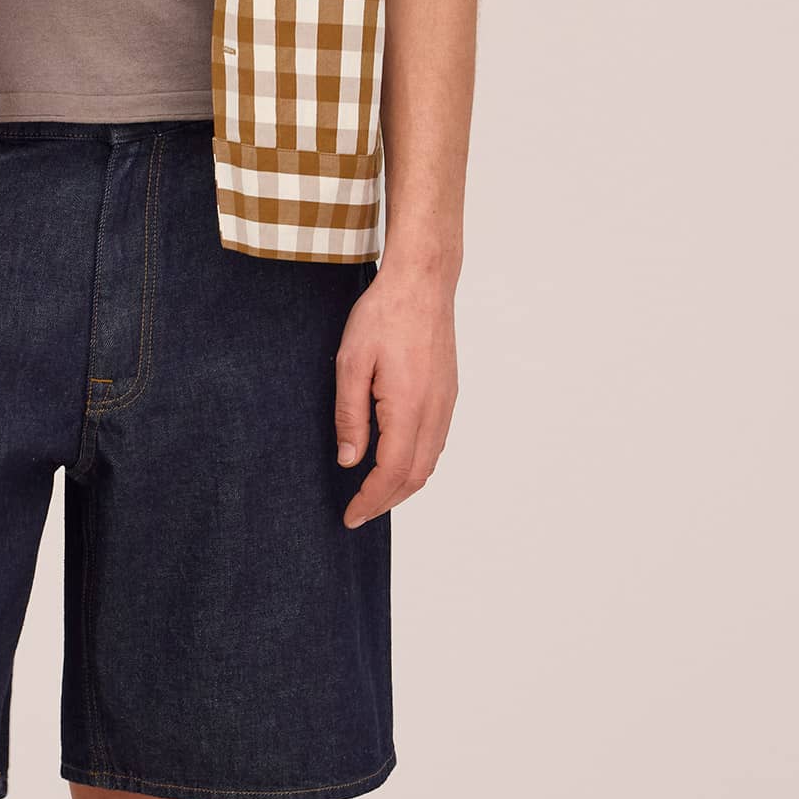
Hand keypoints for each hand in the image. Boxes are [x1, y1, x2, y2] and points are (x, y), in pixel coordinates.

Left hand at [333, 255, 458, 526]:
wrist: (422, 282)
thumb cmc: (383, 316)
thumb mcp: (351, 364)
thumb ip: (350, 416)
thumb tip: (350, 461)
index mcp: (408, 407)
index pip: (391, 472)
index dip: (370, 500)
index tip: (350, 516)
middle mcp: (434, 411)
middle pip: (416, 475)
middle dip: (386, 501)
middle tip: (358, 513)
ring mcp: (446, 402)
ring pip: (430, 461)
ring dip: (403, 486)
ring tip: (375, 495)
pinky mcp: (448, 392)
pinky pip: (436, 442)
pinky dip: (417, 464)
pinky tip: (397, 461)